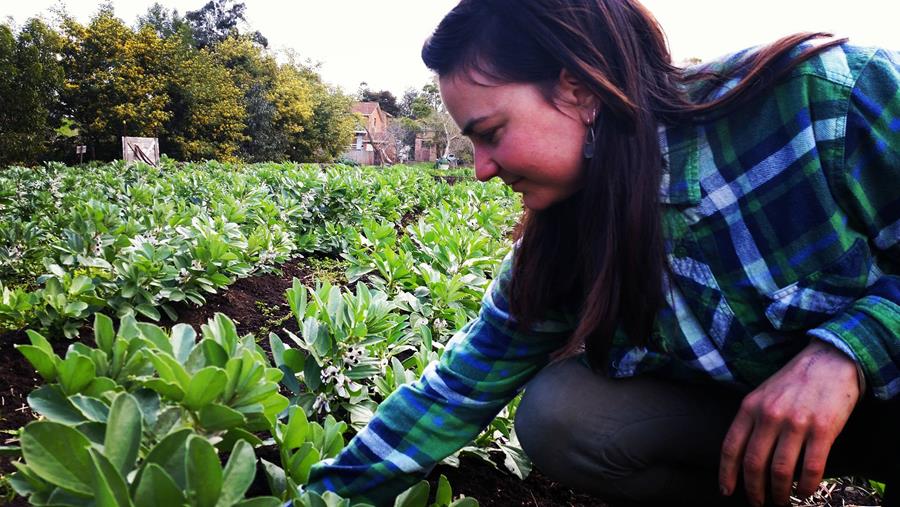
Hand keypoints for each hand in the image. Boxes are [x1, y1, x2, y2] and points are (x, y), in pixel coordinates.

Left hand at [718, 339, 859, 505]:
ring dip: (780, 492)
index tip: (727, 491)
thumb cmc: (793, 381)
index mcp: (750, 407)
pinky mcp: (822, 429)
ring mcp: (796, 423)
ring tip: (782, 501)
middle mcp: (769, 415)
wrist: (829, 360)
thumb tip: (742, 456)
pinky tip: (805, 491)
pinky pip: (811, 467)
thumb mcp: (762, 394)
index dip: (727, 473)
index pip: (731, 447)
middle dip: (754, 490)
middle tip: (758, 502)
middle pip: (754, 463)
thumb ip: (751, 420)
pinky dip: (806, 485)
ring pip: (781, 470)